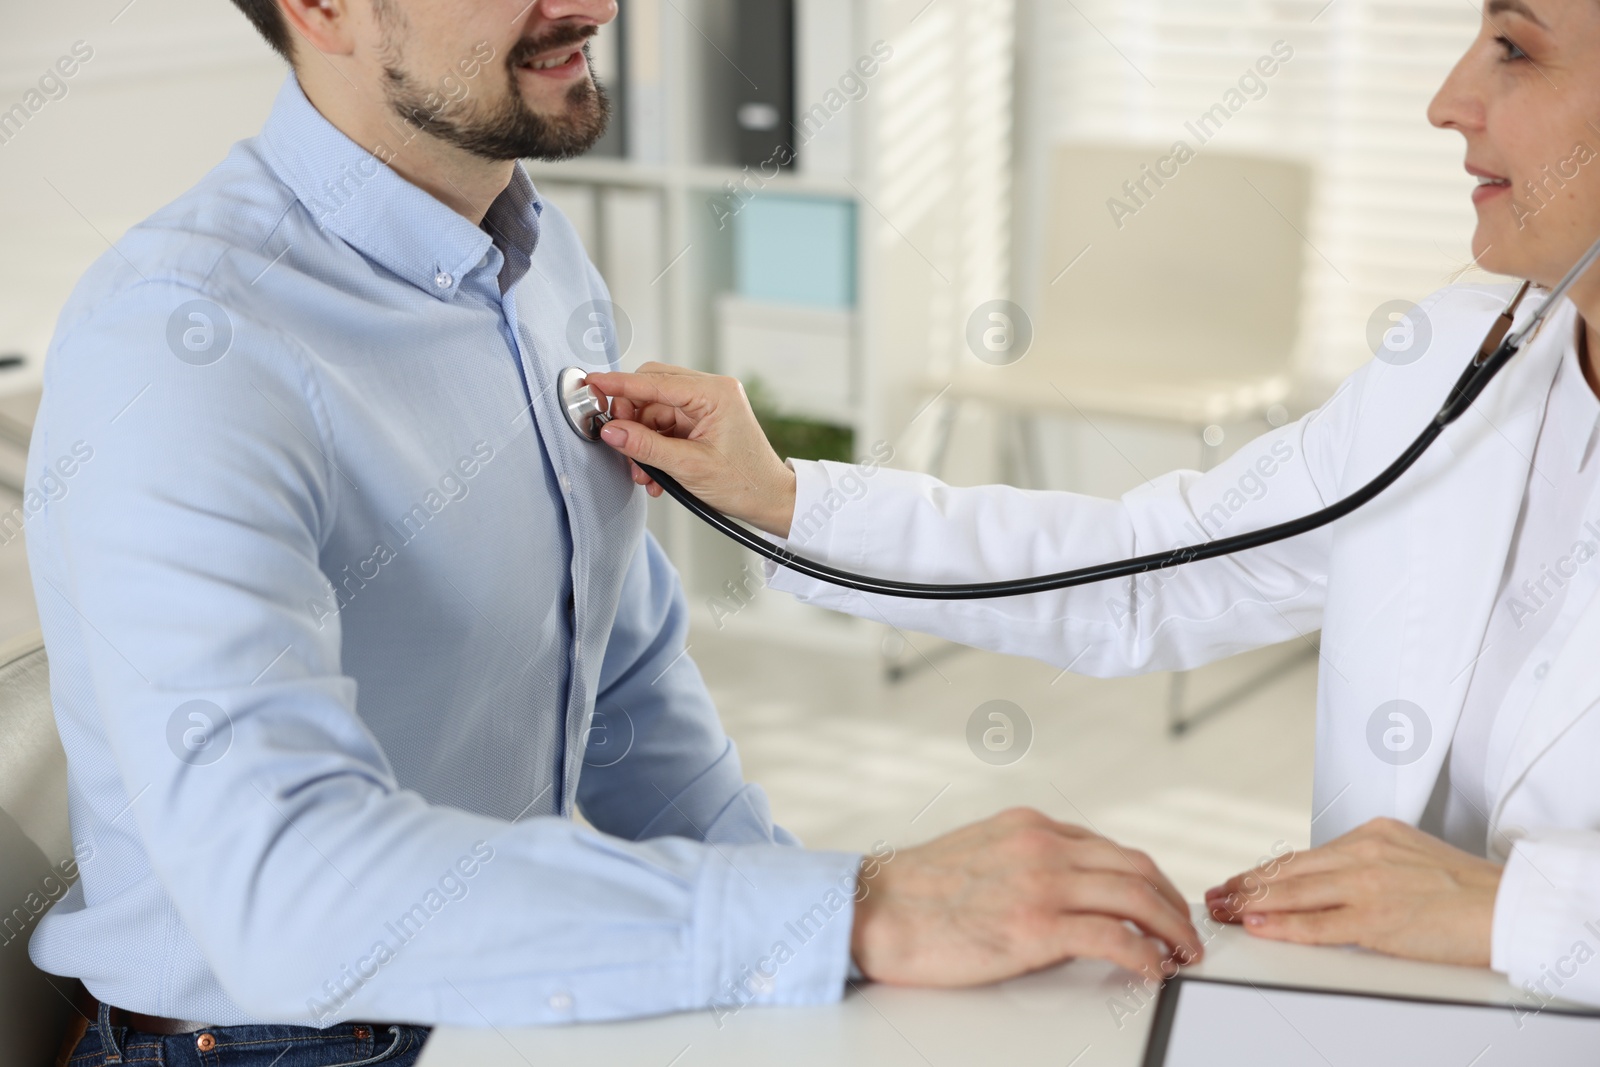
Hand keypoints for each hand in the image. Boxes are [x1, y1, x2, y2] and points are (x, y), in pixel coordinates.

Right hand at [583, 364, 796, 535]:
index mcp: (714, 393)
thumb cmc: (745, 484)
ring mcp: (706, 406)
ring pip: (653, 412)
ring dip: (641, 442)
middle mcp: (711, 392)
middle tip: (619, 443)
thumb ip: (646, 447)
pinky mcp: (701, 421)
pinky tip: (655, 474)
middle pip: (651, 390)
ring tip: (644, 474)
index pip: (655, 382)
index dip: (619, 385)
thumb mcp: (689, 467)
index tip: (591, 384)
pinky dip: (653, 448)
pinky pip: (664, 426)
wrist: (771, 501)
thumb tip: (611, 431)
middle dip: (630, 419)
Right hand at [851, 808, 1202, 986]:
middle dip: (1171, 901)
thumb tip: (1061, 895)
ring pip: (1136, 897)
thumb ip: (1022, 861)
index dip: (1145, 878)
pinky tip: (1152, 970)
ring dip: (1171, 928)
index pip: (1108, 847)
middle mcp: (1043, 846)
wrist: (870, 910)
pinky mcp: (1035, 928)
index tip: (1158, 902)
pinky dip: (1145, 955)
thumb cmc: (912, 893)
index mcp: (1029, 827)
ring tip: (1182, 953)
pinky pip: (1114, 939)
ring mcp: (1041, 884)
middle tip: (1186, 930)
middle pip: (1135, 866)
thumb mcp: (977, 852)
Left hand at [1204, 817, 1501, 966]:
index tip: (1241, 880)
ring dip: (1251, 903)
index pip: (1304, 856)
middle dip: (1246, 885)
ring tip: (1223, 910)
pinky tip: (1257, 925)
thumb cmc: (1467, 888)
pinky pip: (1317, 924)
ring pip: (1293, 893)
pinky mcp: (1375, 919)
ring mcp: (1366, 885)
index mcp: (1372, 834)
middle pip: (1288, 870)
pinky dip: (1282, 925)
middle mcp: (1363, 852)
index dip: (1266, 872)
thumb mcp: (1410, 855)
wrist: (1507, 905)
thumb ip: (1370, 862)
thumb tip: (1335, 880)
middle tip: (1216, 894)